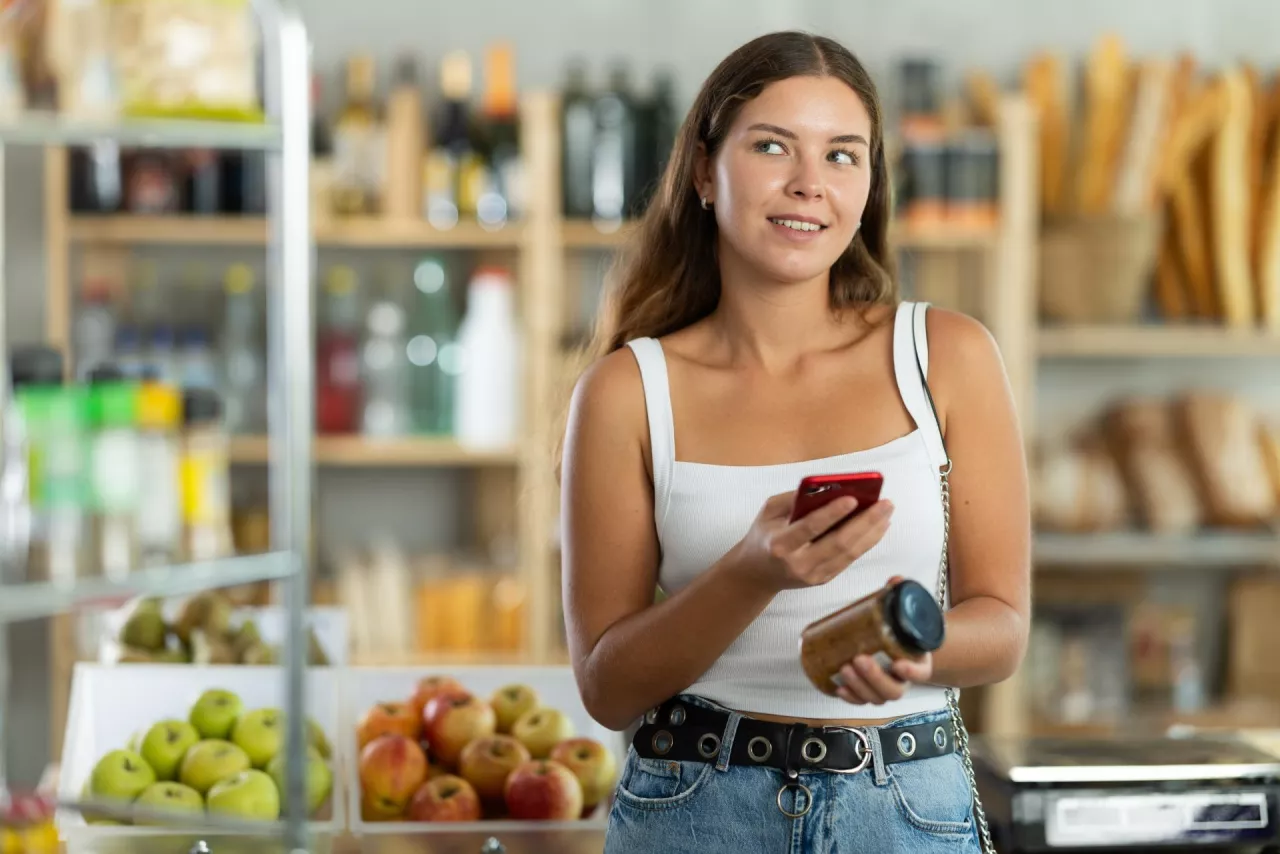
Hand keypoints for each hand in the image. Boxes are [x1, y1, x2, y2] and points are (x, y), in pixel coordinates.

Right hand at [729, 490, 893, 593]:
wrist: (758, 573)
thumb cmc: (764, 534)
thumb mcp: (769, 511)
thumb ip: (794, 499)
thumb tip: (829, 488)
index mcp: (780, 544)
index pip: (810, 528)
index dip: (832, 513)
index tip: (852, 498)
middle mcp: (798, 563)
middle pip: (838, 543)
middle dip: (865, 522)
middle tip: (885, 503)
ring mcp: (814, 575)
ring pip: (850, 553)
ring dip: (872, 532)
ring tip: (887, 512)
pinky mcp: (824, 579)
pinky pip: (851, 559)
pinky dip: (868, 542)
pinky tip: (879, 527)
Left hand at [834, 576, 933, 705]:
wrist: (903, 646)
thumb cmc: (902, 630)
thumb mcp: (906, 613)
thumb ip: (901, 596)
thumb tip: (895, 579)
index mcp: (920, 663)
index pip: (921, 673)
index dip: (911, 673)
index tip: (898, 664)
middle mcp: (904, 681)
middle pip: (894, 690)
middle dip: (874, 678)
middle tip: (858, 659)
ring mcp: (886, 688)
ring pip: (876, 698)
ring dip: (859, 687)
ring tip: (844, 668)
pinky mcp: (870, 691)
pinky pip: (862, 701)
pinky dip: (851, 698)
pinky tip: (839, 687)